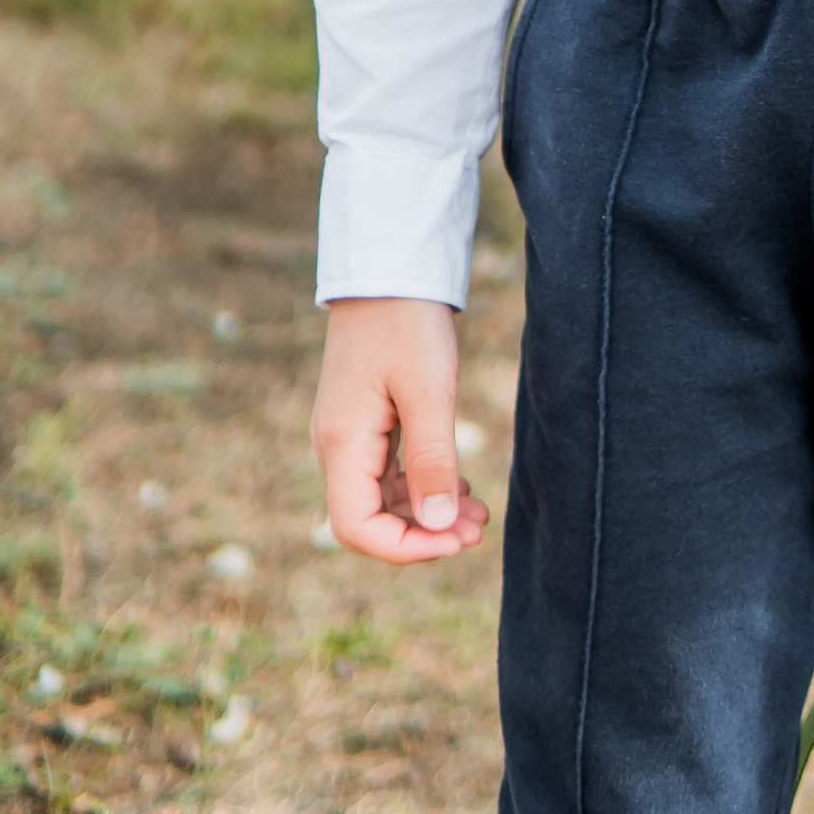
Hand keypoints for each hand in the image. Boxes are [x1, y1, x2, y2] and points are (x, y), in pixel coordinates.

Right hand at [311, 297, 491, 565]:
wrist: (389, 266)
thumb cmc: (407, 321)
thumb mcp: (428, 390)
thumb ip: (432, 460)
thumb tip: (438, 526)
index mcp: (342, 443)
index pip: (357, 529)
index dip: (405, 547)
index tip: (455, 540)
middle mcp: (335, 446)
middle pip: (368, 521)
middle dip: (423, 534)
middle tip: (478, 531)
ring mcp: (347, 434)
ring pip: (380, 499)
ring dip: (426, 514)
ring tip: (478, 513)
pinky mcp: (364, 422)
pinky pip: (386, 474)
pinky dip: (420, 487)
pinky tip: (458, 487)